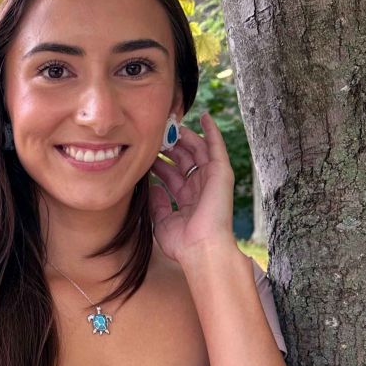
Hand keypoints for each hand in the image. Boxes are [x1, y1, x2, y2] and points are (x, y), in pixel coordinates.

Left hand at [147, 112, 237, 264]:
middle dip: (170, 145)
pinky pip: (216, 147)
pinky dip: (211, 131)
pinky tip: (204, 117)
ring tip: (170, 124)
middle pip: (183, 159)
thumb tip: (151, 185)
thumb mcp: (162, 220)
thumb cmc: (182, 242)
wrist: (201, 248)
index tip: (145, 151)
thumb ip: (157, 202)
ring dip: (184, 136)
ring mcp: (211, 179)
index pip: (171, 174)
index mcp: (187, 199)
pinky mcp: (221, 173)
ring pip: (197, 150)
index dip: (159, 162)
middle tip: (155, 133)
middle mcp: (199, 187)